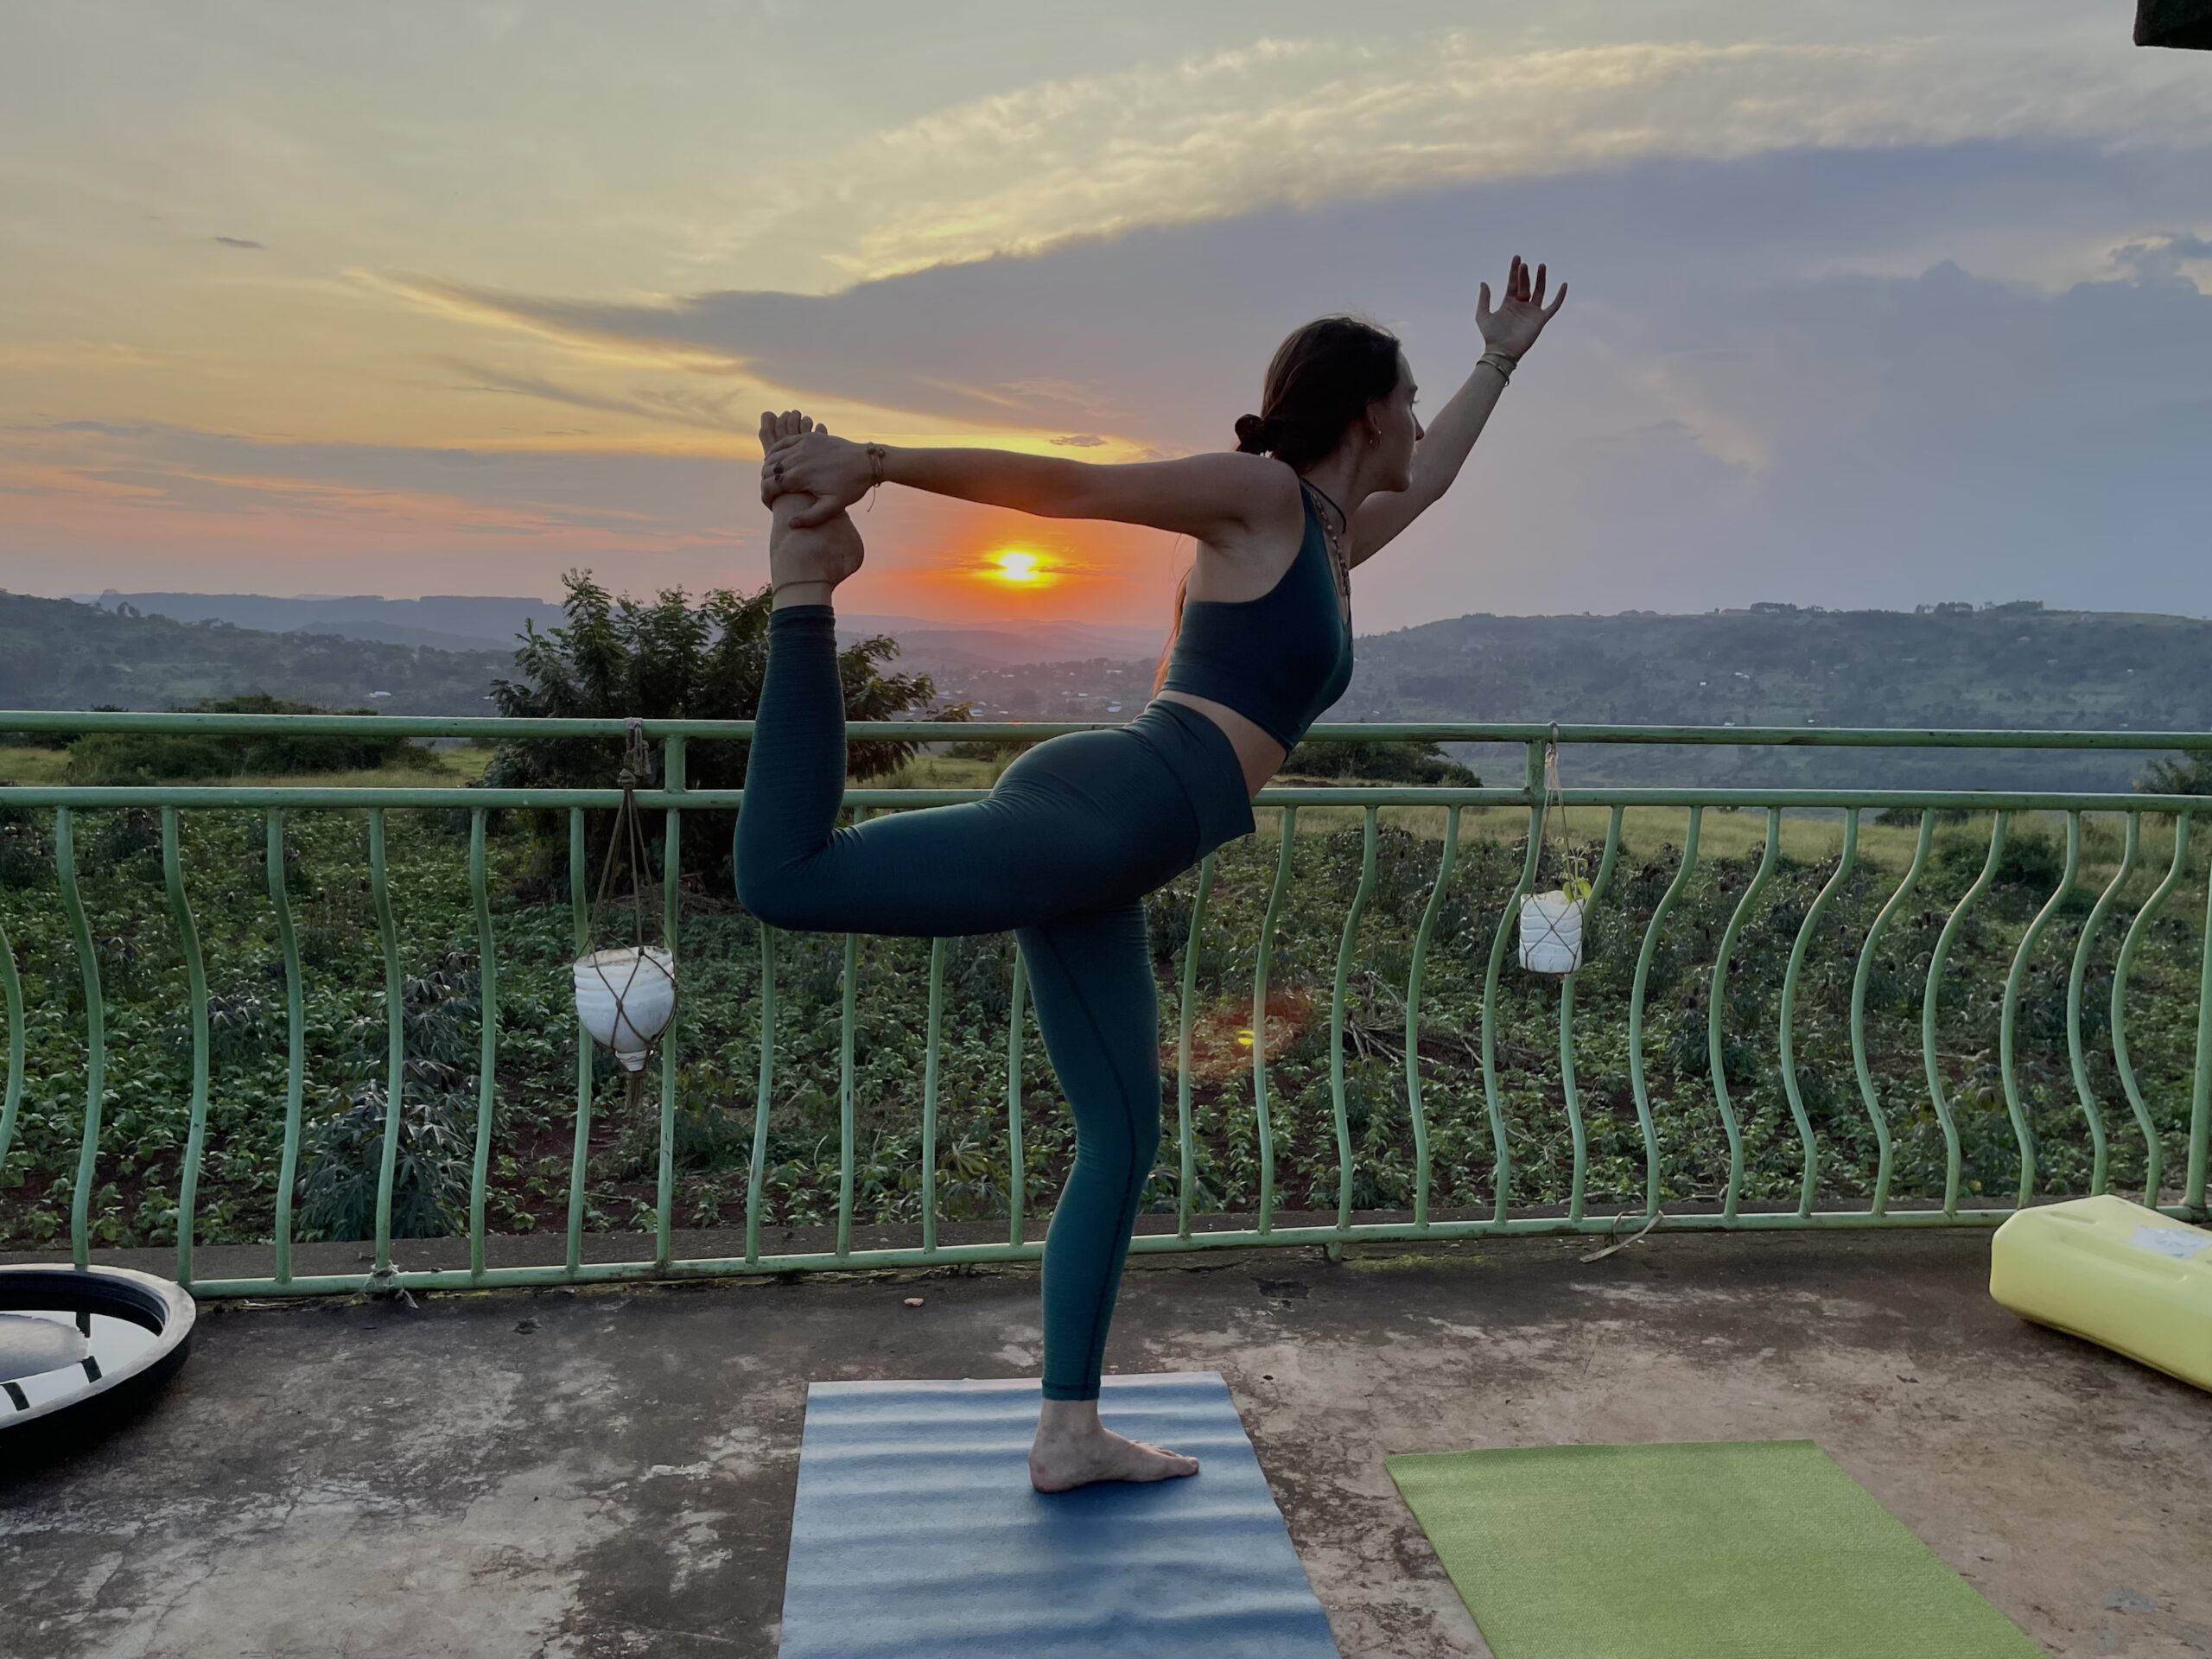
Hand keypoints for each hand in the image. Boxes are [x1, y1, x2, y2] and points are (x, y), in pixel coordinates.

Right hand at [760, 411, 869, 526]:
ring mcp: (802, 445)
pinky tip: (777, 460)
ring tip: (773, 480)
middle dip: (765, 483)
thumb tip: (790, 524)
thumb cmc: (851, 486)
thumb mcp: (833, 507)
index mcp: (800, 477)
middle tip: (771, 493)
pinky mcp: (808, 437)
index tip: (770, 505)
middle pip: (768, 471)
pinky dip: (776, 450)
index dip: (765, 497)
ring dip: (769, 468)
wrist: (866, 462)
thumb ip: (811, 517)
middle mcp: (797, 459)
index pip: (770, 486)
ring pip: (773, 456)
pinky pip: (784, 442)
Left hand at [1476, 254, 1566, 361]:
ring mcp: (1532, 312)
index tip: (1517, 258)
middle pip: (1525, 285)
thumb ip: (1484, 298)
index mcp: (1509, 304)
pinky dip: (1560, 296)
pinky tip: (1564, 285)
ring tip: (1541, 266)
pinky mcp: (1540, 320)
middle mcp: (1521, 306)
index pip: (1513, 283)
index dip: (1514, 271)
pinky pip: (1553, 306)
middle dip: (1524, 274)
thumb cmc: (1491, 336)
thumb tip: (1483, 282)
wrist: (1501, 351)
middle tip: (1523, 264)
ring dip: (1540, 279)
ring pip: (1539, 291)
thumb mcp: (1482, 314)